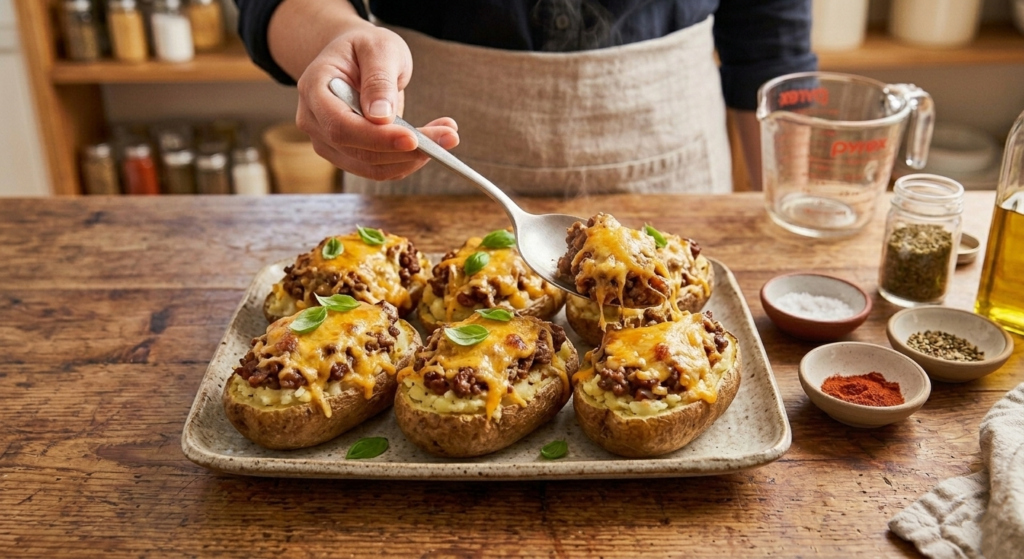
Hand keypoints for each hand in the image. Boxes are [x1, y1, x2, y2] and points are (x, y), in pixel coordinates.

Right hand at [295, 26, 458, 180]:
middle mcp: (315, 122)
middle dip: (405, 150)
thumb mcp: (378, 48)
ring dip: (413, 159)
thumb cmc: (364, 49)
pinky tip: (433, 142)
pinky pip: (380, 168)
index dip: (376, 138)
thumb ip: (379, 80)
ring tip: (447, 135)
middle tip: (449, 137)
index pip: (340, 126)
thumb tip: (381, 118)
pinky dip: (409, 160)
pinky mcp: (349, 155)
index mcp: (314, 89)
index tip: (413, 139)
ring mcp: (329, 143)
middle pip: (358, 151)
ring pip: (372, 167)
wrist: (354, 59)